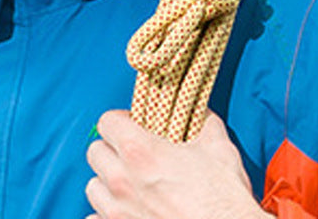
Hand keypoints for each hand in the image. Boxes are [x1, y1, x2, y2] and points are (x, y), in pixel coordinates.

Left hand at [85, 109, 270, 218]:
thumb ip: (199, 120)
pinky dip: (107, 215)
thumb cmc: (224, 200)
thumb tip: (195, 108)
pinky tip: (128, 211)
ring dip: (108, 183)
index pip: (106, 122)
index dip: (121, 121)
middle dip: (112, 149)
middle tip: (132, 154)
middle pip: (95, 152)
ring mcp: (118, 213)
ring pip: (93, 187)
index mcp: (139, 152)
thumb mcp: (217, 146)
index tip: (134, 126)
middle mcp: (122, 182)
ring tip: (130, 184)